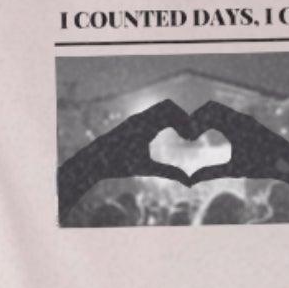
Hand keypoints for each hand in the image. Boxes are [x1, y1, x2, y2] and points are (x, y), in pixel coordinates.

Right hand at [56, 97, 198, 218]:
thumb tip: (188, 182)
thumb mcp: (148, 168)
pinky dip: (167, 119)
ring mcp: (138, 119)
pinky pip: (152, 114)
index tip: (190, 137)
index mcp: (148, 126)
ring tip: (185, 134)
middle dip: (183, 116)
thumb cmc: (120, 165)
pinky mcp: (132, 123)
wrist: (97, 163)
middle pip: (169, 105)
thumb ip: (168, 172)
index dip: (183, 121)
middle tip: (190, 135)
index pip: (170, 114)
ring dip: (178, 116)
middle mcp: (144, 118)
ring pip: (164, 105)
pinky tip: (170, 133)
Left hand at [184, 99, 288, 214]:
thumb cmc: (261, 165)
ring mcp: (243, 119)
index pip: (209, 115)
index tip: (188, 138)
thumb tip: (192, 179)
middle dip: (196, 117)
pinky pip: (229, 116)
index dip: (196, 122)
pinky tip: (211, 133)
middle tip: (187, 135)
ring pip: (216, 107)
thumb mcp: (232, 169)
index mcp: (232, 126)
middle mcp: (236, 119)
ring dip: (202, 117)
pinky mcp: (250, 123)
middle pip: (210, 107)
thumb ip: (212, 172)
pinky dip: (215, 121)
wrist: (283, 163)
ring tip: (193, 133)